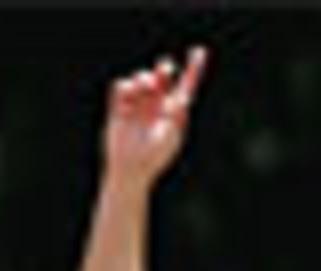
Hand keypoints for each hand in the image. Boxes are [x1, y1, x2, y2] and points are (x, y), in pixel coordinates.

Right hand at [104, 48, 207, 185]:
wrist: (132, 169)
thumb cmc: (155, 158)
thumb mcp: (171, 136)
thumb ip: (178, 115)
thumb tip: (183, 96)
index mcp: (173, 112)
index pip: (185, 87)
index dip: (193, 70)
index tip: (199, 52)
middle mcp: (157, 105)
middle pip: (162, 78)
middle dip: (164, 70)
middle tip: (165, 70)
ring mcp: (138, 105)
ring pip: (141, 79)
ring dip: (144, 78)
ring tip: (147, 87)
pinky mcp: (120, 108)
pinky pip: (121, 86)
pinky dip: (126, 88)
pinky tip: (129, 100)